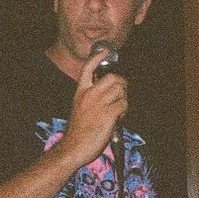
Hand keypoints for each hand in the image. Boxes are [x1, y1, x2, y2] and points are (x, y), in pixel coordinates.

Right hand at [57, 48, 128, 166]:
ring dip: (124, 98)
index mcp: (81, 91)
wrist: (74, 147)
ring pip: (121, 90)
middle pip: (113, 77)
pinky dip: (124, 110)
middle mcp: (90, 94)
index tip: (106, 51)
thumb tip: (107, 90)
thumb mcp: (80, 107)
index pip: (88, 68)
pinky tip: (119, 117)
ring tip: (119, 109)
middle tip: (121, 94)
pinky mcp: (108, 114)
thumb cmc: (78, 130)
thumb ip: (90, 96)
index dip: (98, 57)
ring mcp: (99, 103)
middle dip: (122, 84)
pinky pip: (123, 104)